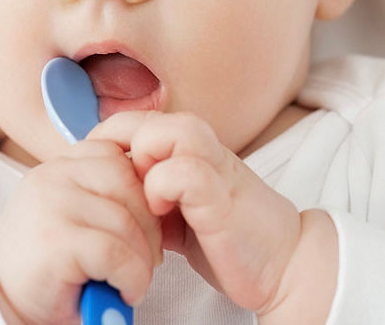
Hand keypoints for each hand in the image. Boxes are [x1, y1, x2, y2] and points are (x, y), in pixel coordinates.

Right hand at [0, 139, 161, 324]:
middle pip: (130, 183)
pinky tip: (123, 290)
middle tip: (146, 259)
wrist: (5, 298)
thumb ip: (108, 195)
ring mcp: (51, 205)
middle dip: (151, 226)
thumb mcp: (78, 214)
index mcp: (60, 165)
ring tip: (130, 279)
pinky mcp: (55, 240)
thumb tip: (161, 194)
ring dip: (143, 259)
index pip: (118, 155)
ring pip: (127, 221)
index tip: (140, 226)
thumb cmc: (50, 262)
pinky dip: (132, 278)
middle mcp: (51, 176)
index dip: (142, 193)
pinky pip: (118, 254)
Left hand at [86, 111, 317, 315]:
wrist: (285, 265)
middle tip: (119, 187)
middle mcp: (203, 151)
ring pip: (169, 130)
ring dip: (144, 161)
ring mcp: (215, 169)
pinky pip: (185, 172)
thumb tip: (104, 191)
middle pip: (145, 118)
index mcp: (189, 151)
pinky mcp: (223, 198)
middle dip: (119, 150)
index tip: (99, 176)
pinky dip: (162, 189)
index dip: (107, 142)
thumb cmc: (228, 239)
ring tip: (144, 197)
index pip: (133, 121)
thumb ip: (148, 194)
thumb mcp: (176, 211)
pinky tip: (162, 216)